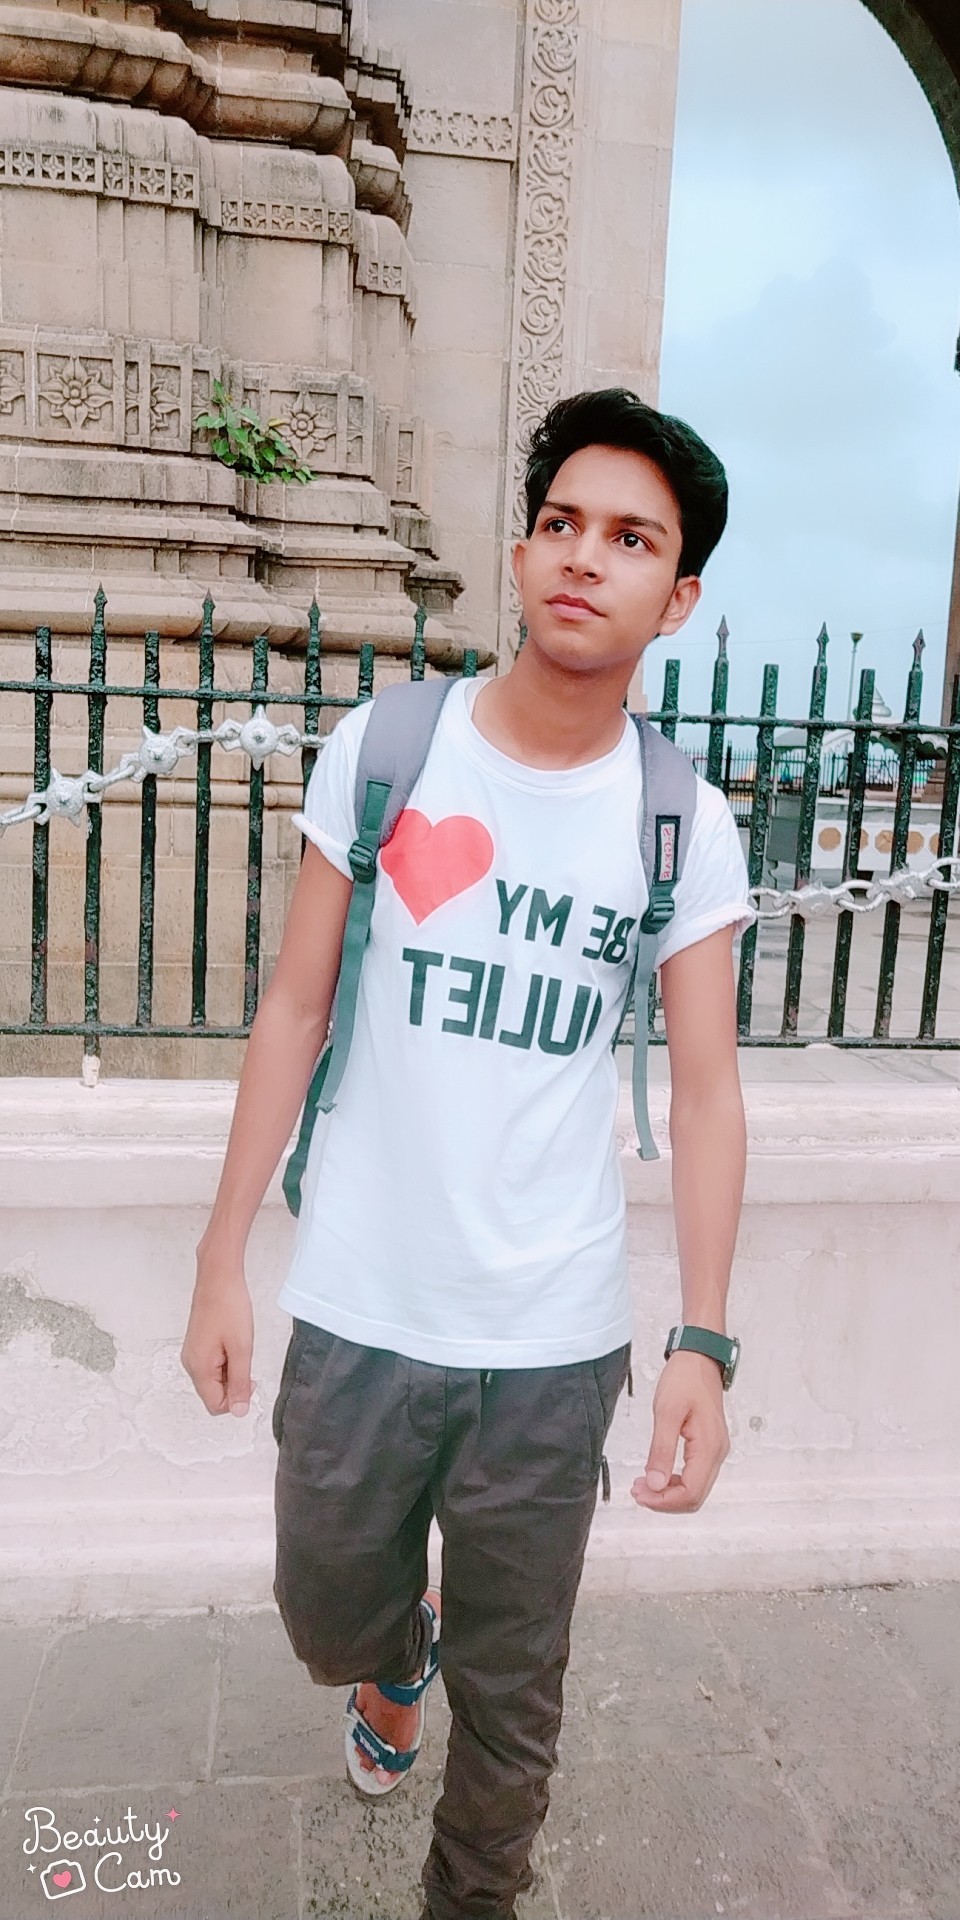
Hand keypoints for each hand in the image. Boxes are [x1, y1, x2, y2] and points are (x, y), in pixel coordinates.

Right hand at [181, 1243, 254, 1416]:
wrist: (218, 1277)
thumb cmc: (229, 1307)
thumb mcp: (241, 1349)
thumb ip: (241, 1383)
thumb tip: (239, 1412)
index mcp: (199, 1368)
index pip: (216, 1406)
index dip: (236, 1400)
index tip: (250, 1379)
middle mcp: (191, 1364)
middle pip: (214, 1394)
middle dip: (234, 1385)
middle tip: (247, 1360)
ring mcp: (192, 1354)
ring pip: (214, 1380)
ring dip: (231, 1372)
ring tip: (240, 1348)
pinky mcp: (197, 1344)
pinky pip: (212, 1365)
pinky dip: (226, 1361)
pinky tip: (234, 1343)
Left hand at [631, 1351, 729, 1512]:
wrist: (699, 1359)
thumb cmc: (685, 1379)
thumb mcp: (666, 1412)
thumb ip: (660, 1450)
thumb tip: (654, 1483)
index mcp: (709, 1447)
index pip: (691, 1492)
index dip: (664, 1501)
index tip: (640, 1494)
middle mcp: (717, 1453)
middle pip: (695, 1497)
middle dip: (665, 1500)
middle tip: (637, 1492)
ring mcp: (715, 1450)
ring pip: (695, 1489)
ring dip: (669, 1493)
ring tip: (643, 1485)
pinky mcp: (709, 1446)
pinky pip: (695, 1475)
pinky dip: (675, 1482)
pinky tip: (657, 1475)